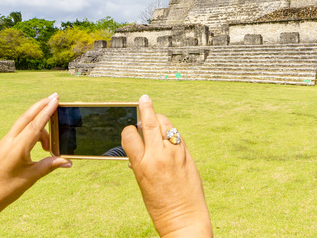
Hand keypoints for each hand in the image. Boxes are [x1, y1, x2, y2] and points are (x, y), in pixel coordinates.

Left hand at [0, 93, 70, 225]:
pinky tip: (40, 142)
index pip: (35, 125)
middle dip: (41, 105)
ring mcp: (5, 142)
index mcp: (17, 148)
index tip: (55, 99)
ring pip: (23, 123)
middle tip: (55, 96)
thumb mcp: (31, 177)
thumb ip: (50, 165)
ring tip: (49, 145)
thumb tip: (68, 161)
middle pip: (27, 116)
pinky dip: (31, 130)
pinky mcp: (3, 146)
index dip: (47, 111)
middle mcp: (9, 141)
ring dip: (38, 123)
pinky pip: (19, 131)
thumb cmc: (7, 189)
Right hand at [122, 95, 211, 237]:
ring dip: (160, 120)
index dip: (128, 130)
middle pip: (150, 123)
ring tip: (156, 119)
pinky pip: (178, 136)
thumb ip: (141, 162)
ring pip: (167, 125)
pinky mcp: (187, 155)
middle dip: (146, 108)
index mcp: (141, 165)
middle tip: (144, 99)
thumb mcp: (142, 183)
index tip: (130, 130)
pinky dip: (172, 133)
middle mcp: (158, 156)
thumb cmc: (159, 205)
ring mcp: (175, 154)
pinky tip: (169, 134)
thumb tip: (138, 149)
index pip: (129, 135)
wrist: (184, 217)